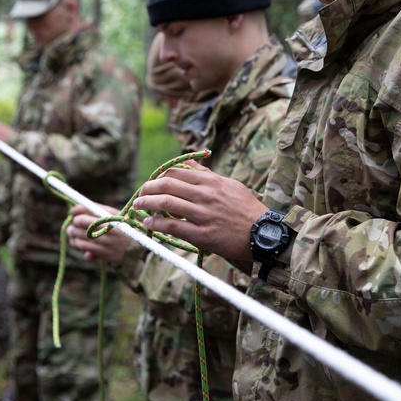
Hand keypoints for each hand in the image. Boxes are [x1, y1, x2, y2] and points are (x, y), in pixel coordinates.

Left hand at [66, 203, 129, 262]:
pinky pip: (86, 250)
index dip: (77, 210)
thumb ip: (97, 211)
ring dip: (73, 236)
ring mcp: (108, 241)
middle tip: (71, 224)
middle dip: (73, 223)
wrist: (139, 246)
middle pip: (82, 223)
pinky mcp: (106, 253)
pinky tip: (78, 243)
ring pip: (81, 238)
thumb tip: (74, 210)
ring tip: (73, 234)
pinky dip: (79, 246)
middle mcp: (109, 227)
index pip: (89, 209)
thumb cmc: (123, 227)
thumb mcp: (115, 216)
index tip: (72, 212)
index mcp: (112, 215)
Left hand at [132, 161, 267, 261]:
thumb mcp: (230, 184)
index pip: (176, 172)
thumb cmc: (246, 208)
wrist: (263, 233)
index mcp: (211, 181)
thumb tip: (189, 165)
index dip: (159, 177)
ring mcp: (203, 215)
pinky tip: (149, 223)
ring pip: (166, 204)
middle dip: (148, 189)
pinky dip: (157, 223)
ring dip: (146, 204)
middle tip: (140, 195)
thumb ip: (208, 175)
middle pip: (167, 185)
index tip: (152, 183)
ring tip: (138, 207)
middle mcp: (205, 195)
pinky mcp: (203, 235)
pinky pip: (173, 227)